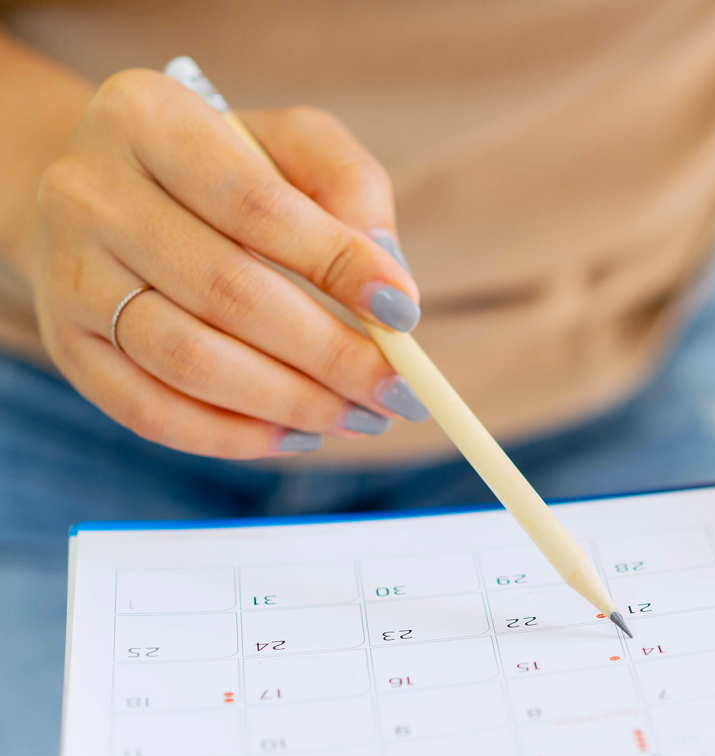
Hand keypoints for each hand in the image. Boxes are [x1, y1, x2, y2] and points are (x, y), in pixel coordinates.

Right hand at [30, 68, 424, 458]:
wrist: (101, 195)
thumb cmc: (222, 168)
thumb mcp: (289, 145)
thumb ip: (349, 185)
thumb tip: (390, 278)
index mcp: (148, 119)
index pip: (256, 205)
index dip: (338, 264)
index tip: (405, 313)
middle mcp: (90, 194)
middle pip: (228, 293)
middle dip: (329, 355)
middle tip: (398, 391)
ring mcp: (69, 275)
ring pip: (190, 361)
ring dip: (290, 403)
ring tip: (359, 416)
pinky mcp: (67, 346)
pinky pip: (150, 412)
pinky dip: (233, 436)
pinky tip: (296, 434)